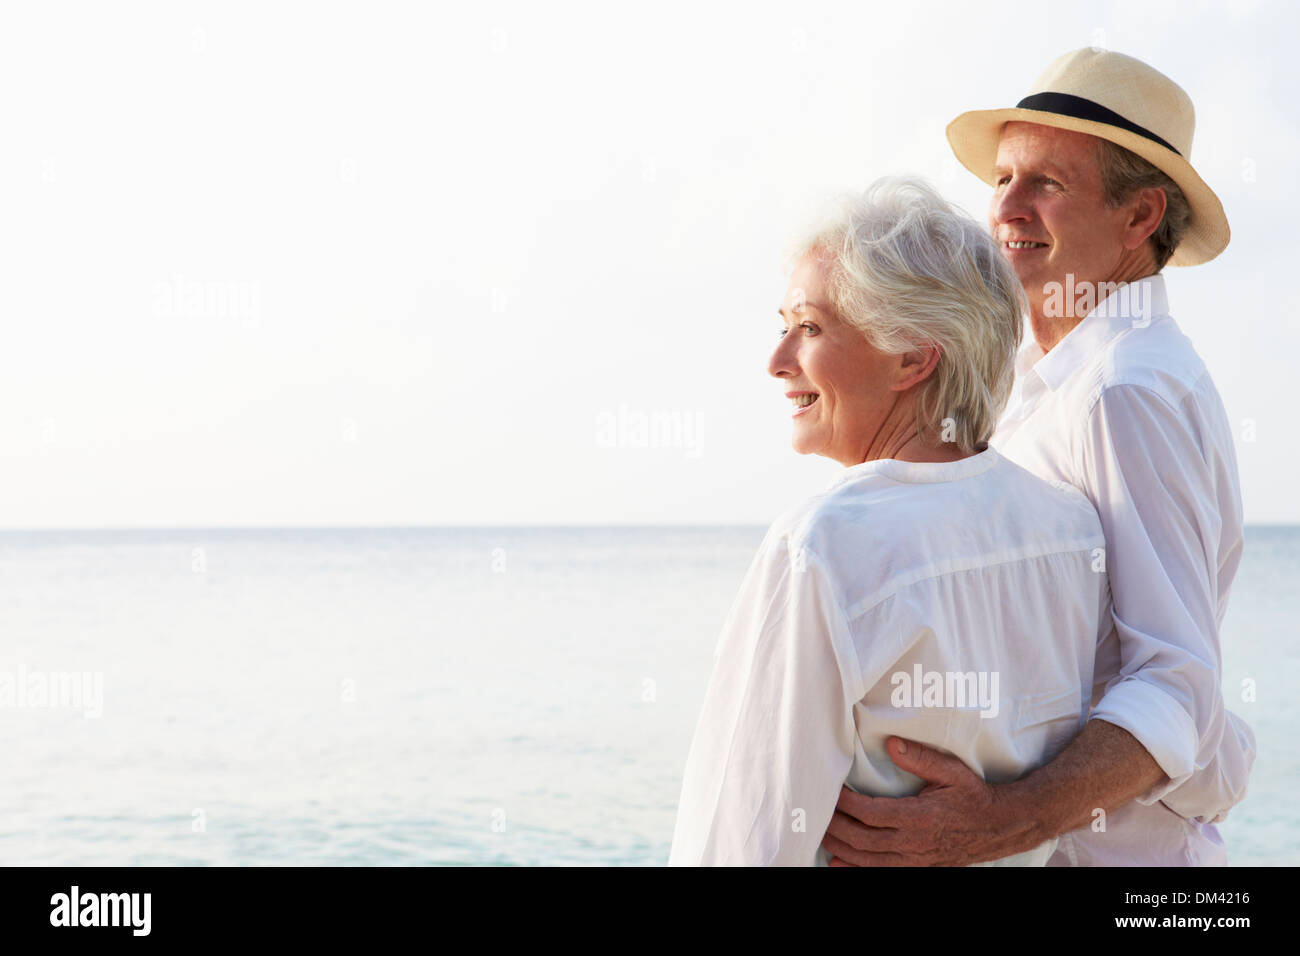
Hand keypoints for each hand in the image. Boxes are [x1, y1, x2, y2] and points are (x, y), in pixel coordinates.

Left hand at [821, 736, 1042, 865]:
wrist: (1000, 826)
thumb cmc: (973, 795)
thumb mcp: (951, 771)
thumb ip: (919, 758)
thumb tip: (892, 742)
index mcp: (919, 817)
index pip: (871, 813)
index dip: (846, 804)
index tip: (830, 791)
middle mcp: (914, 842)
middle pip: (862, 839)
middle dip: (835, 826)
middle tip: (814, 813)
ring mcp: (915, 859)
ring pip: (867, 859)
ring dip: (840, 847)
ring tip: (819, 833)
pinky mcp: (917, 867)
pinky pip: (880, 872)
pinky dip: (855, 868)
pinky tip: (837, 862)